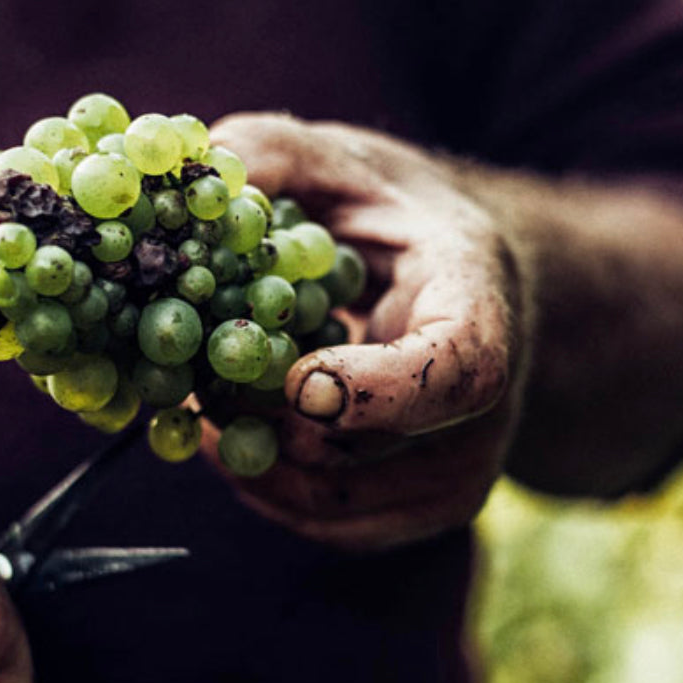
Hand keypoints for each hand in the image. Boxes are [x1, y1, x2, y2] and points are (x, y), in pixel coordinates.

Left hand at [200, 113, 529, 551]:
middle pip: (370, 449)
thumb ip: (280, 155)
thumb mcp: (353, 164)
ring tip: (211, 392)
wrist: (466, 296)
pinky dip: (265, 487)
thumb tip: (200, 176)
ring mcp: (461, 470)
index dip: (377, 389)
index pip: (457, 372)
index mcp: (481, 308)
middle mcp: (487, 409)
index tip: (300, 380)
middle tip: (196, 367)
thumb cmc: (403, 225)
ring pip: (334, 500)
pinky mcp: (424, 510)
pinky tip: (240, 431)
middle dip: (265, 413)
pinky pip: (328, 527)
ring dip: (250, 453)